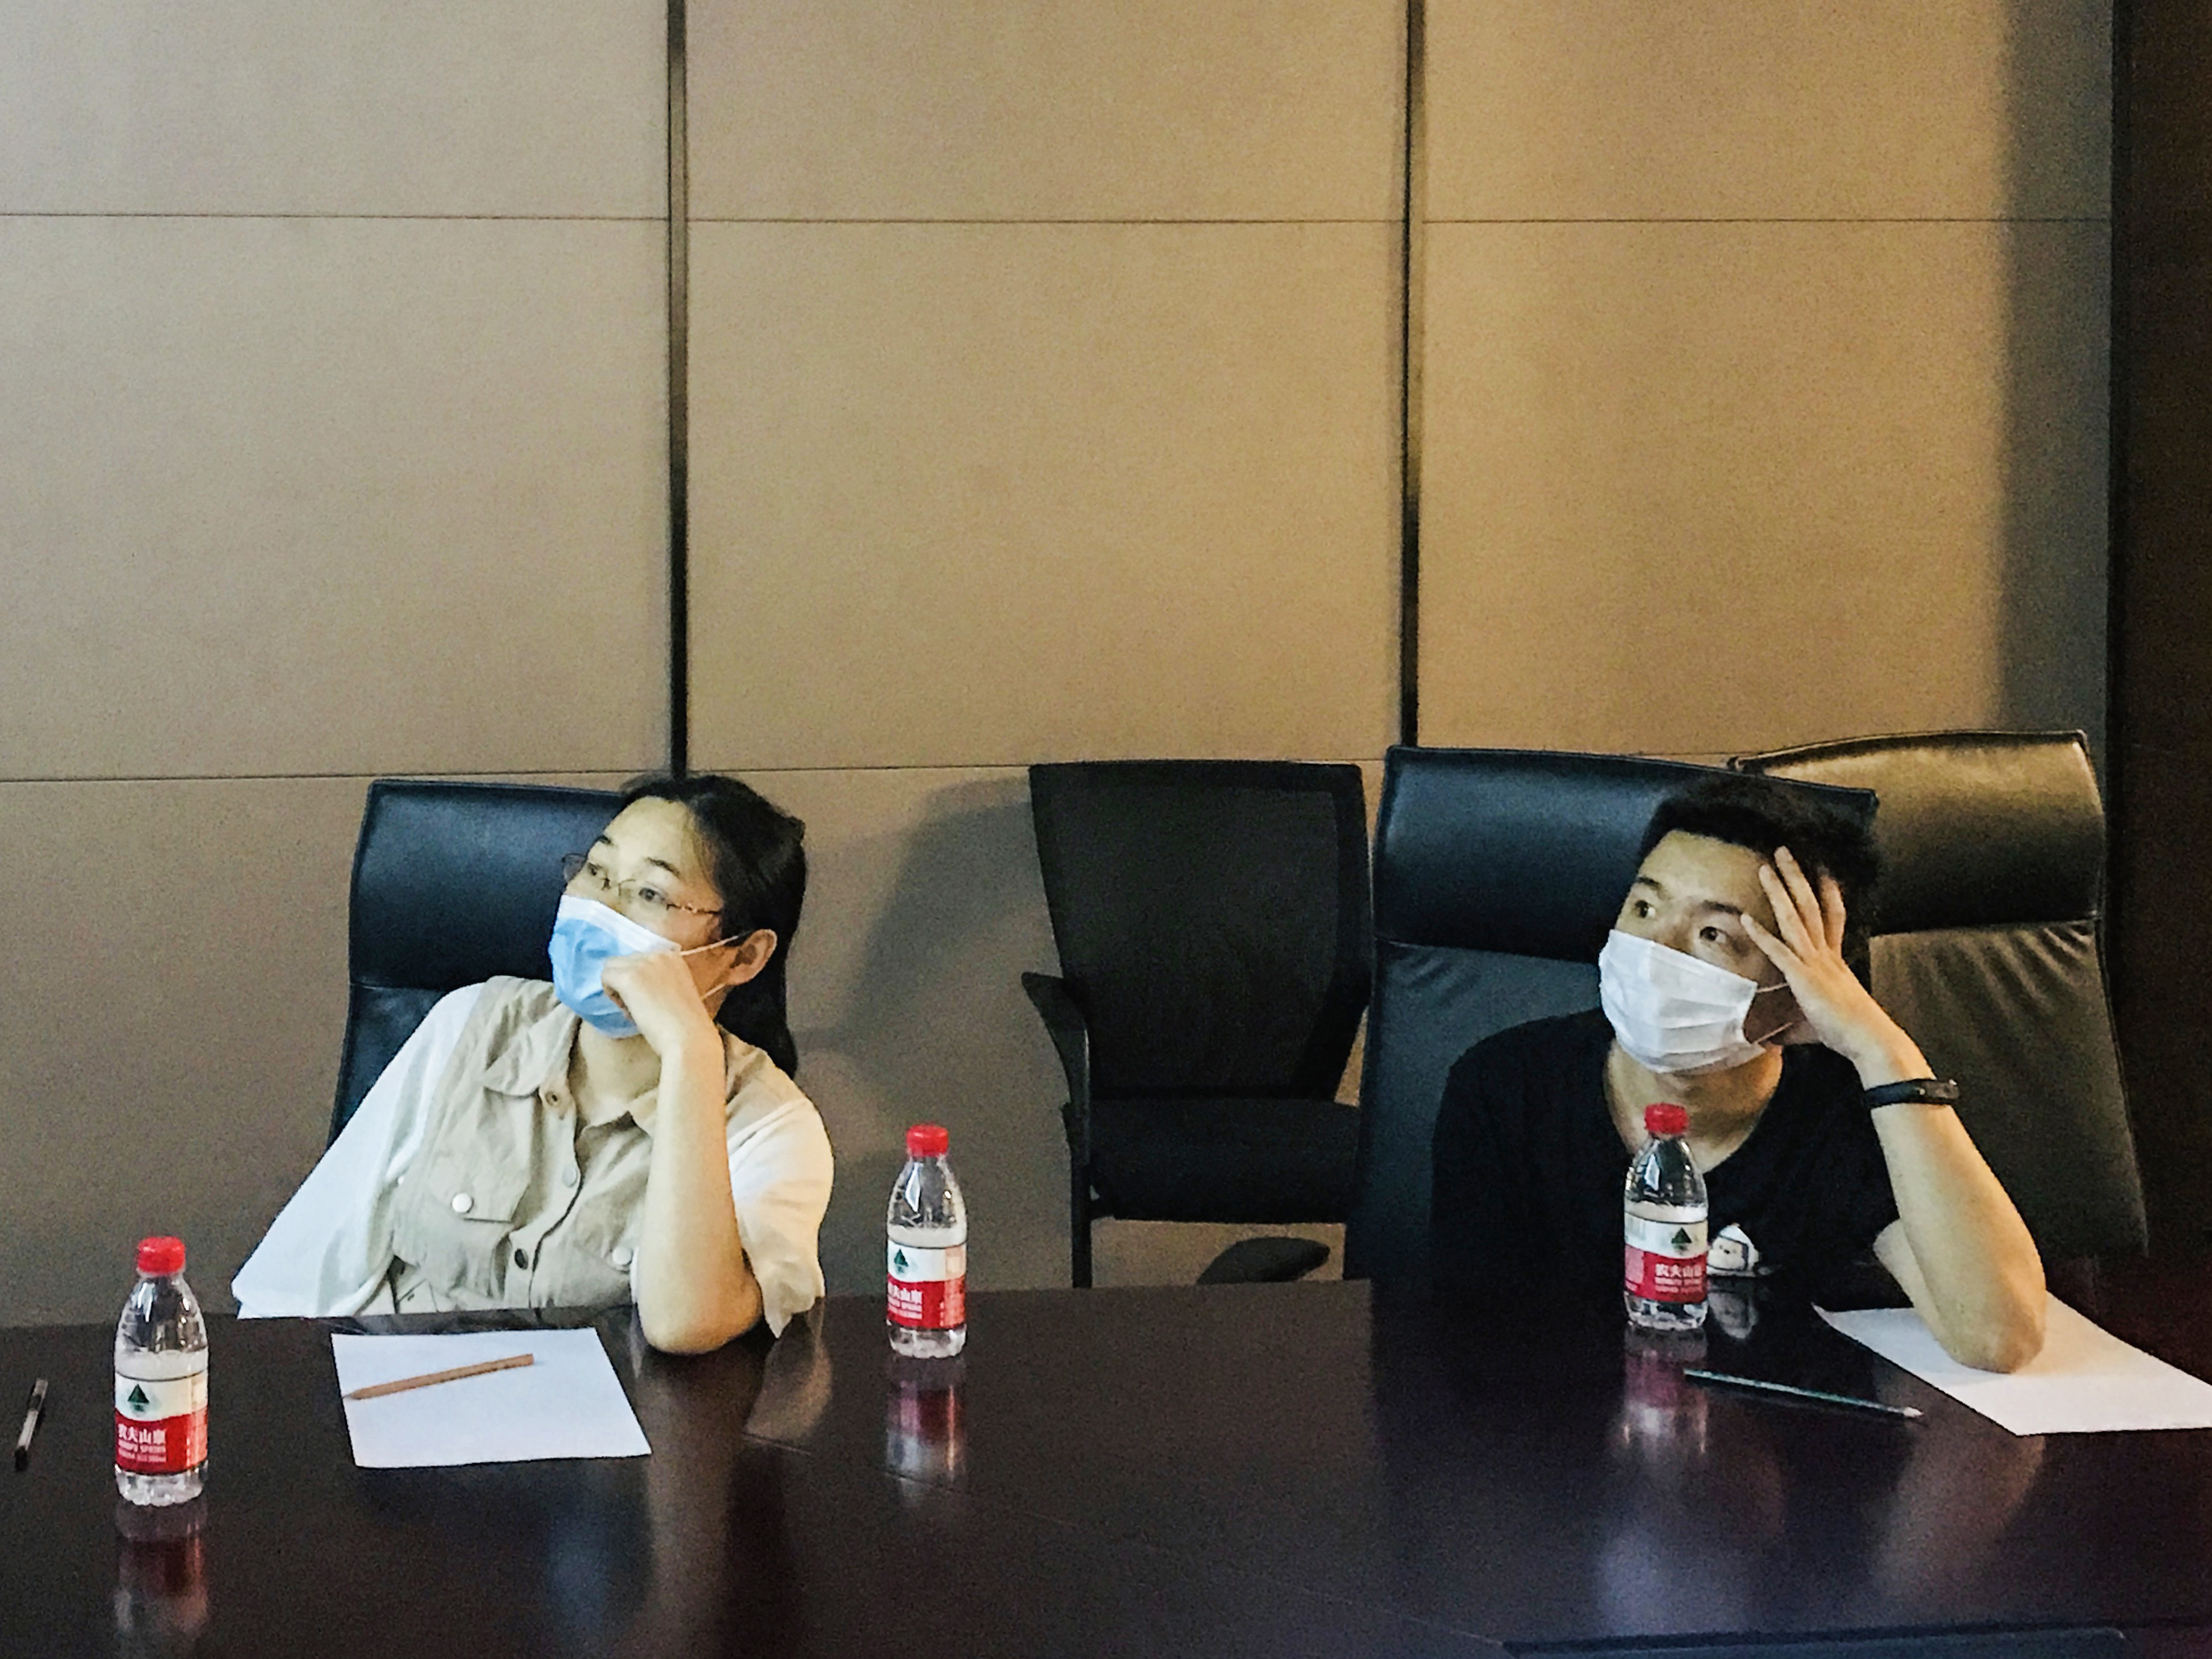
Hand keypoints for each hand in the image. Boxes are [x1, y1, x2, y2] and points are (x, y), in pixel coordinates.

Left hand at [599, 948, 724, 1062]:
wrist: (688, 1037)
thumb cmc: (685, 1024)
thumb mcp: (676, 991)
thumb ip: (659, 980)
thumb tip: (635, 985)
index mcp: (672, 957)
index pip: (640, 959)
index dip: (639, 980)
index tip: (648, 999)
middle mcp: (658, 955)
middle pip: (625, 961)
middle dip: (626, 982)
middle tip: (638, 1007)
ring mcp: (643, 964)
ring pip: (612, 967)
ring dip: (616, 987)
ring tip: (632, 1010)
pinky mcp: (628, 978)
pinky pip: (605, 977)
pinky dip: (610, 994)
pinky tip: (626, 1010)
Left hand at [1739, 848, 1926, 1083]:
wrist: (1869, 1040)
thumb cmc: (1847, 1033)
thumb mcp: (1817, 1021)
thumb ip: (1793, 1021)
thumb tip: (1769, 1037)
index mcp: (1834, 960)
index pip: (1832, 917)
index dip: (1826, 892)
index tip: (1822, 869)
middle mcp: (1826, 955)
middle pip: (1810, 906)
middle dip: (1796, 877)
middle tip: (1784, 851)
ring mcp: (1815, 963)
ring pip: (1795, 918)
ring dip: (1778, 891)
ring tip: (1766, 867)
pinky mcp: (1804, 977)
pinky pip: (1779, 950)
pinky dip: (1761, 934)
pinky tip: (1745, 918)